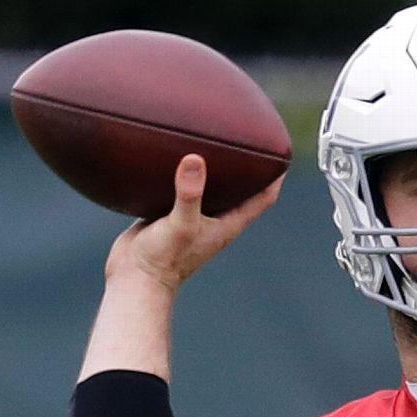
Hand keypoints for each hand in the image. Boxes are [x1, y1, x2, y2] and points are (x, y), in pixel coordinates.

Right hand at [104, 154, 283, 290]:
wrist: (135, 277)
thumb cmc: (164, 259)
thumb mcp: (181, 223)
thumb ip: (189, 193)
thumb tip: (195, 159)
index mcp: (228, 224)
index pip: (263, 198)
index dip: (275, 177)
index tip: (282, 153)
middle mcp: (215, 220)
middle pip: (242, 190)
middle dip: (249, 168)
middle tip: (251, 139)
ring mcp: (194, 217)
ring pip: (213, 188)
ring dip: (217, 169)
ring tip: (217, 141)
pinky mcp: (172, 215)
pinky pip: (186, 189)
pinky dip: (188, 175)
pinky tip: (179, 155)